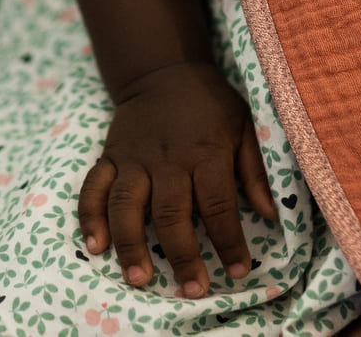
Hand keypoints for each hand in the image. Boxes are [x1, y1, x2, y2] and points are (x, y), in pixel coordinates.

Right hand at [78, 61, 277, 295]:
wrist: (165, 70)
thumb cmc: (211, 104)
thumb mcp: (244, 125)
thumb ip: (255, 170)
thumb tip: (271, 214)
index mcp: (206, 151)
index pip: (219, 204)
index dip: (229, 241)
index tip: (238, 272)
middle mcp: (168, 159)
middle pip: (172, 212)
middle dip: (182, 255)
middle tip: (192, 290)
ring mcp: (134, 158)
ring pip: (127, 205)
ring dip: (131, 244)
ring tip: (140, 279)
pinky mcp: (109, 157)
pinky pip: (93, 188)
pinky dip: (90, 217)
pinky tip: (95, 246)